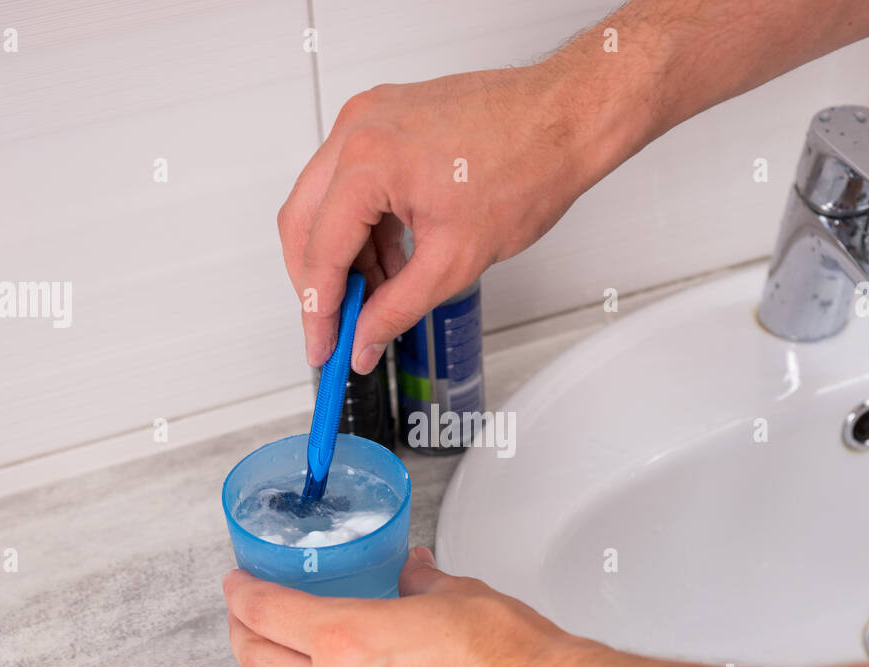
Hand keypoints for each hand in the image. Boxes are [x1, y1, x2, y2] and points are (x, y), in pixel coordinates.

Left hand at [222, 547, 595, 666]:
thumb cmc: (516, 663)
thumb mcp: (459, 595)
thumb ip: (421, 584)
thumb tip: (413, 574)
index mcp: (346, 641)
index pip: (266, 612)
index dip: (243, 594)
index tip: (238, 586)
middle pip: (261, 666)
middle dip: (245, 638)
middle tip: (246, 624)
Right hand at [277, 66, 593, 372]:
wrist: (565, 121)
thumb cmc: (529, 167)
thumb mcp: (456, 261)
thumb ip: (397, 309)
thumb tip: (364, 341)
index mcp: (369, 161)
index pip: (319, 251)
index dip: (317, 311)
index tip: (321, 346)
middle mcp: (358, 130)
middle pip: (303, 222)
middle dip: (318, 282)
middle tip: (336, 327)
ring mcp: (369, 118)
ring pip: (325, 202)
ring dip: (344, 255)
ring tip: (379, 296)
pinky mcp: (385, 119)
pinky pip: (352, 180)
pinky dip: (363, 225)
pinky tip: (390, 260)